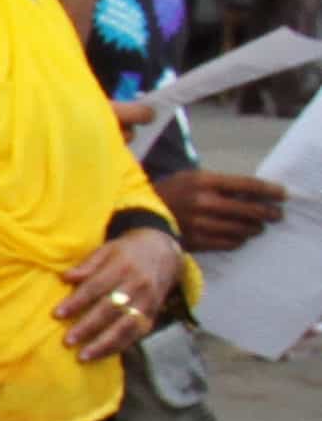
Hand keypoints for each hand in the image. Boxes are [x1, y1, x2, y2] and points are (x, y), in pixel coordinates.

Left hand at [55, 226, 185, 363]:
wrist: (163, 252)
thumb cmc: (126, 253)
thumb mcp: (107, 250)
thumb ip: (87, 265)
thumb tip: (66, 277)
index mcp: (122, 267)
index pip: (96, 287)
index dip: (77, 302)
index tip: (56, 314)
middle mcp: (137, 285)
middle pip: (111, 309)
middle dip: (88, 327)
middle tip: (68, 341)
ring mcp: (147, 302)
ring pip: (126, 326)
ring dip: (104, 343)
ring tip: (83, 356)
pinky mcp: (153, 314)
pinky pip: (136, 334)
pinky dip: (119, 346)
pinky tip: (101, 354)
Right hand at [167, 167, 288, 254]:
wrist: (137, 216)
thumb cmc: (168, 193)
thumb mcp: (191, 178)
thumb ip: (219, 184)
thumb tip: (252, 193)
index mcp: (203, 181)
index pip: (247, 185)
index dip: (269, 190)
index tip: (283, 194)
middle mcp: (203, 201)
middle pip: (249, 209)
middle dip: (268, 212)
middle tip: (277, 215)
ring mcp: (199, 223)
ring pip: (241, 228)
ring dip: (254, 228)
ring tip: (258, 227)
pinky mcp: (195, 241)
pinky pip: (227, 243)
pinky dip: (238, 240)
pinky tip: (240, 237)